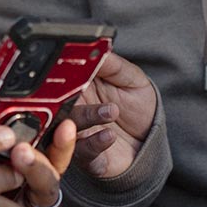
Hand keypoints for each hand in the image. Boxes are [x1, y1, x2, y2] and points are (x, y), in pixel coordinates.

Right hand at [62, 51, 156, 181]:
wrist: (150, 140)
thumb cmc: (138, 106)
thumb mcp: (131, 79)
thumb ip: (112, 65)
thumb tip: (95, 47)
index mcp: (77, 89)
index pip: (59, 79)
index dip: (59, 74)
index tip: (68, 69)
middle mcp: (72, 112)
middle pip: (56, 103)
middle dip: (66, 97)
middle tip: (84, 90)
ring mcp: (77, 136)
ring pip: (64, 129)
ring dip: (84, 119)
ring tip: (110, 112)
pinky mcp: (88, 158)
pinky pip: (82, 154)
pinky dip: (93, 144)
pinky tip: (109, 135)